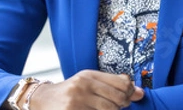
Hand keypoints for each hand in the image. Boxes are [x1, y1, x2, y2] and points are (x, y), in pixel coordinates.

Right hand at [28, 70, 144, 109]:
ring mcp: (77, 102)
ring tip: (107, 109)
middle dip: (123, 104)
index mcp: (88, 75)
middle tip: (121, 105)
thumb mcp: (88, 81)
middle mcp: (82, 86)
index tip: (132, 95)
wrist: (43, 100)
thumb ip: (111, 83)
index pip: (120, 82)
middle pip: (117, 98)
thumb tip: (138, 91)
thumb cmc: (69, 92)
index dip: (130, 91)